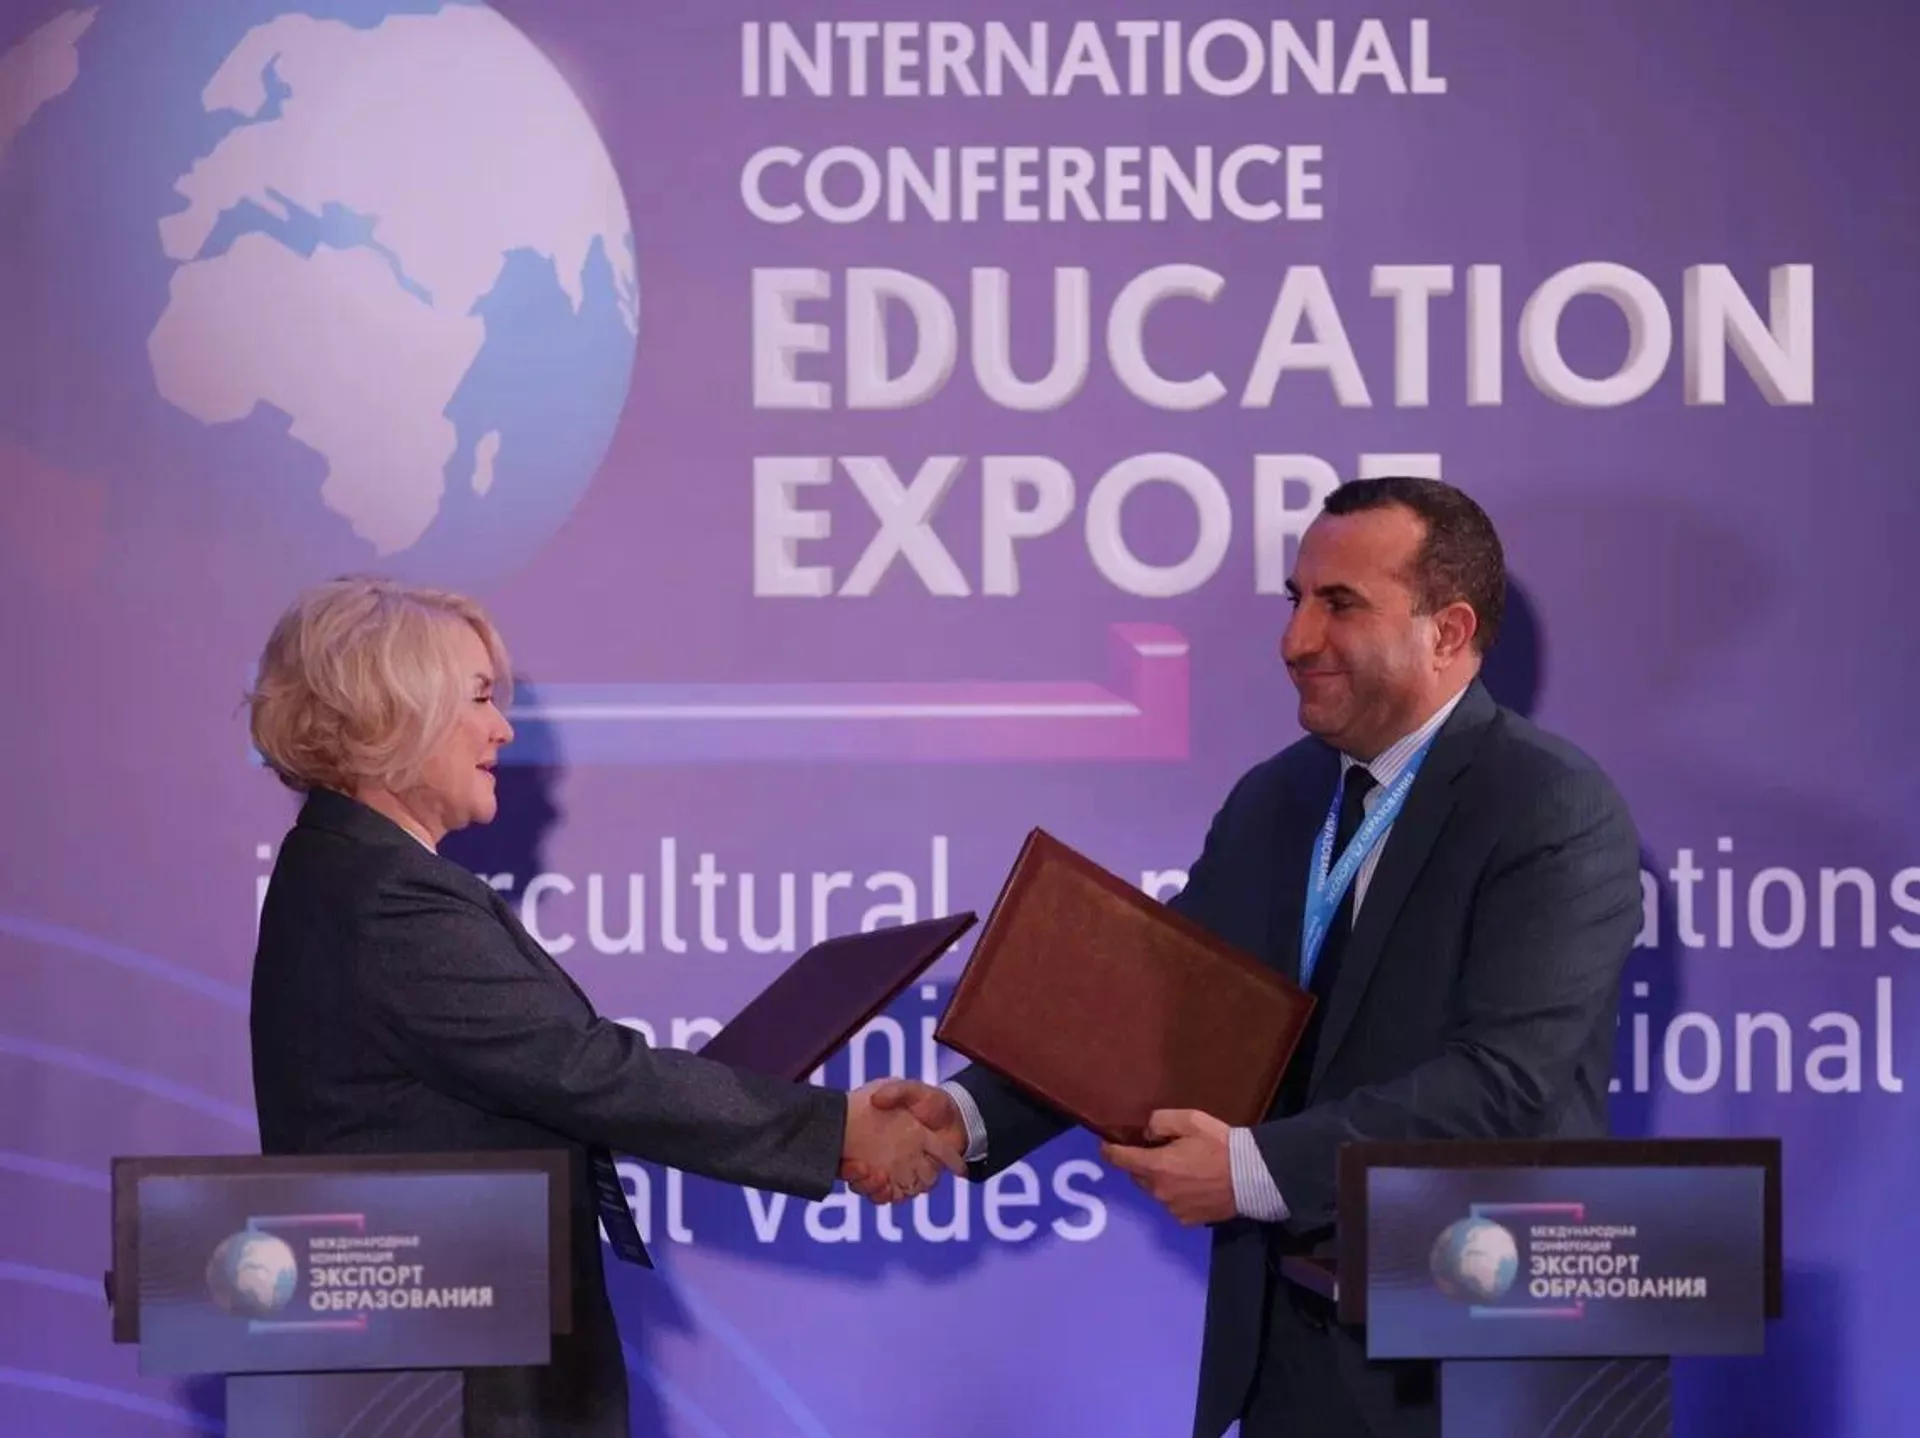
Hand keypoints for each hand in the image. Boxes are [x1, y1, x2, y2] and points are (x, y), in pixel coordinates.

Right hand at [839, 1080, 964, 1202]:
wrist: (958, 1117)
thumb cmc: (929, 1102)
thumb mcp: (911, 1090)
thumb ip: (896, 1091)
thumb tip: (875, 1100)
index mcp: (870, 1135)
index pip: (844, 1153)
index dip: (840, 1160)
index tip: (846, 1157)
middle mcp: (878, 1158)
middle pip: (856, 1177)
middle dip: (855, 1178)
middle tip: (863, 1169)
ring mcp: (895, 1172)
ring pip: (874, 1191)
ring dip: (873, 1189)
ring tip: (880, 1179)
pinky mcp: (913, 1182)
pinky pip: (898, 1196)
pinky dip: (894, 1196)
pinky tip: (895, 1189)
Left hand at [1101, 1108, 1235, 1225]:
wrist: (1251, 1177)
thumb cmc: (1219, 1145)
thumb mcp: (1189, 1120)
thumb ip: (1160, 1122)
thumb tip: (1147, 1134)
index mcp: (1156, 1166)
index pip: (1121, 1159)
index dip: (1110, 1151)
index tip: (1104, 1146)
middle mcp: (1159, 1191)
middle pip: (1138, 1176)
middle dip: (1141, 1163)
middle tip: (1158, 1151)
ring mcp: (1172, 1208)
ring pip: (1155, 1191)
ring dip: (1159, 1180)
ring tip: (1181, 1168)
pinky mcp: (1187, 1220)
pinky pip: (1172, 1204)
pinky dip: (1175, 1194)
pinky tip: (1193, 1185)